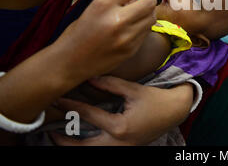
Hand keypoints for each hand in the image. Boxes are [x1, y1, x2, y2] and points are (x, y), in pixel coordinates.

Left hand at [50, 76, 193, 145]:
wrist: (175, 112)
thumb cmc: (155, 99)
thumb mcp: (133, 89)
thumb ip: (110, 84)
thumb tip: (89, 78)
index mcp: (120, 127)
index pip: (89, 116)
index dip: (71, 106)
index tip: (57, 100)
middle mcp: (119, 143)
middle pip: (83, 147)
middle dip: (63, 141)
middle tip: (48, 131)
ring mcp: (122, 149)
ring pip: (91, 153)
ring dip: (72, 148)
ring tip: (57, 140)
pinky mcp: (125, 150)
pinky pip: (101, 151)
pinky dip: (87, 147)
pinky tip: (77, 141)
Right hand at [56, 0, 156, 80]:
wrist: (69, 61)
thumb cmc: (80, 31)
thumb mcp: (94, 8)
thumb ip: (117, 0)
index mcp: (104, 4)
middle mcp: (117, 19)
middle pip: (150, 3)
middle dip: (150, 0)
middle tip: (144, 2)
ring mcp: (125, 37)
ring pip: (151, 18)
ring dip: (148, 15)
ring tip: (137, 17)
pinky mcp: (130, 50)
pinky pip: (146, 33)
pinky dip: (143, 29)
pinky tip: (131, 30)